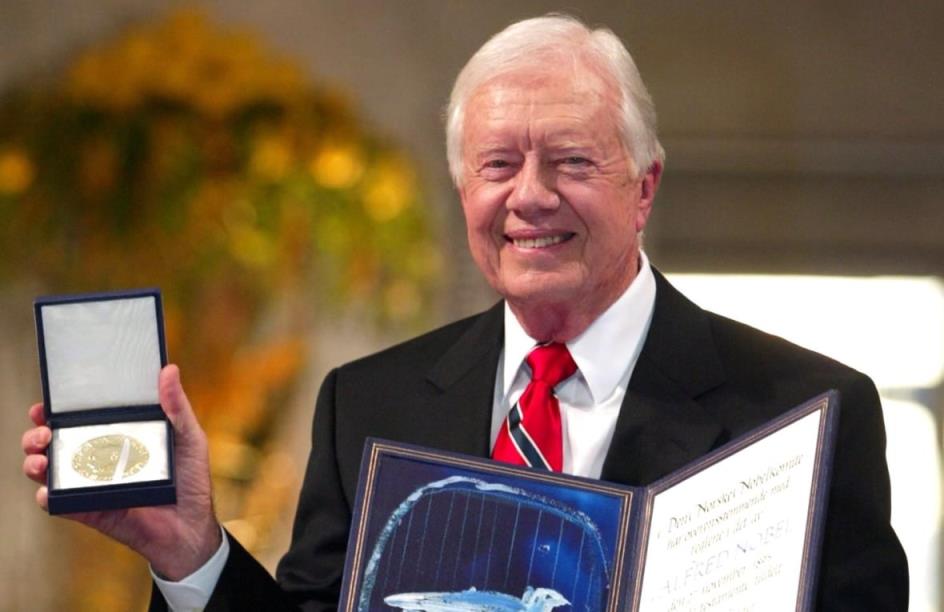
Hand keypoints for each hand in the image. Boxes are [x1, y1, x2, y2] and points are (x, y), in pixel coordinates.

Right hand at [21, 364, 221, 579]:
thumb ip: (177, 407)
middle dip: (37, 434)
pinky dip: (47, 497)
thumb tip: (169, 371)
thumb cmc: (191, 478)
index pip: (80, 418)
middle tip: (44, 433)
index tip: (46, 403)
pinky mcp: (90, 510)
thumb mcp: (189, 437)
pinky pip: (60, 504)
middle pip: (55, 441)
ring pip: (49, 471)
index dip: (58, 409)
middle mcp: (99, 457)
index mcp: (118, 434)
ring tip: (42, 460)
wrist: (192, 526)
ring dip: (34, 462)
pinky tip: (48, 491)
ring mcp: (91, 484)